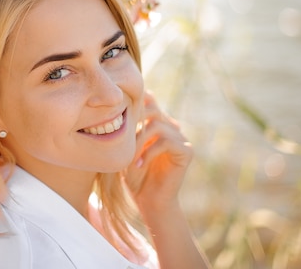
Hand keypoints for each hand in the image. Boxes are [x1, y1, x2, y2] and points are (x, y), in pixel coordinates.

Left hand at [125, 90, 192, 211]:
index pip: (148, 99)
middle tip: (121, 138)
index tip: (116, 118)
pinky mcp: (186, 151)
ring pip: (156, 125)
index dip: (133, 103)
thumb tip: (114, 109)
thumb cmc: (133, 176)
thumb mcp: (124, 150)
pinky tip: (138, 164)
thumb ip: (125, 129)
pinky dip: (148, 152)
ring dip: (138, 140)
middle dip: (133, 121)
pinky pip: (166, 141)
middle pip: (152, 107)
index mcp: (156, 122)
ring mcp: (180, 138)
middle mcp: (170, 126)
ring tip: (129, 157)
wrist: (149, 201)